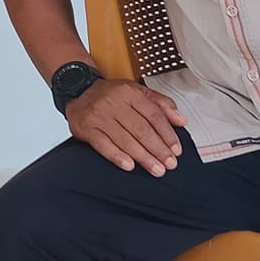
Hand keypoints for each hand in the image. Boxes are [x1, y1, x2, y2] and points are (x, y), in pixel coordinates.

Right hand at [66, 79, 186, 176]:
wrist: (78, 91)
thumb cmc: (111, 95)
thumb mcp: (137, 91)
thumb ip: (161, 103)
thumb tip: (181, 120)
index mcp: (130, 92)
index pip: (154, 115)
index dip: (167, 134)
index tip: (176, 149)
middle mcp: (114, 102)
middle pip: (141, 129)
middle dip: (158, 149)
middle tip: (169, 163)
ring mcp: (100, 116)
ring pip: (125, 139)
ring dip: (143, 157)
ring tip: (156, 169)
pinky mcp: (87, 128)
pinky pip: (104, 145)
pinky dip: (117, 156)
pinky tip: (129, 165)